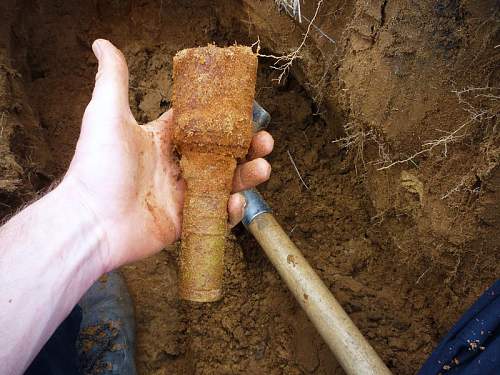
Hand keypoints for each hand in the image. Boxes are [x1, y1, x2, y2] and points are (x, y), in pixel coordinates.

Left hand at [63, 39, 272, 270]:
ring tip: (264, 168)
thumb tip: (102, 43)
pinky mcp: (185, 221)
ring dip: (247, 176)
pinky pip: (215, 214)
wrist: (91, 222)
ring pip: (224, 183)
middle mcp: (176, 165)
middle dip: (246, 147)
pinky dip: (229, 211)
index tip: (249, 110)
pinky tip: (235, 202)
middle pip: (221, 154)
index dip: (226, 117)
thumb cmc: (98, 167)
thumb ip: (114, 79)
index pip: (203, 124)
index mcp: (163, 140)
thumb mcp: (107, 115)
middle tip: (265, 141)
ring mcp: (182, 194)